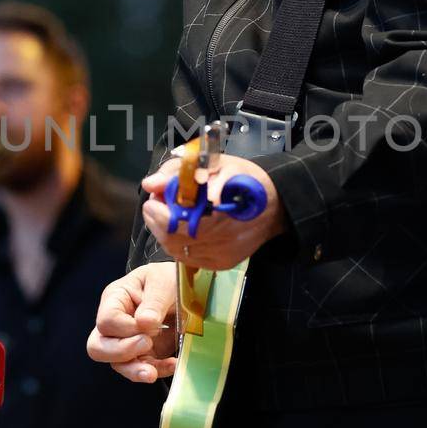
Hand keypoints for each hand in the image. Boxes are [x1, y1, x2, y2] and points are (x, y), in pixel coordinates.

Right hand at [87, 262, 177, 383]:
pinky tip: (172, 364)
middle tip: (147, 343)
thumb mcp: (164, 282)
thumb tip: (144, 323)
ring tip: (152, 372)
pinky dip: (157, 371)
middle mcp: (116, 323)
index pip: (106, 321)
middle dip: (121, 352)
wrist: (188, 288)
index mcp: (115, 299)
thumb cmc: (168, 279)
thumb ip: (154, 301)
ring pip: (117, 364)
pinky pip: (142, 369)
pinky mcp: (144, 354)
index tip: (151, 325)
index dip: (125, 328)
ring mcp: (127, 341)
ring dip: (135, 370)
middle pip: (98, 347)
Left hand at [142, 154, 284, 270]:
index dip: (159, 211)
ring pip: (177, 250)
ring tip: (169, 214)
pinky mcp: (222, 263)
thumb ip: (179, 171)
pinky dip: (179, 244)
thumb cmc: (245, 180)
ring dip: (165, 232)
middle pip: (172, 238)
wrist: (275, 204)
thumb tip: (151, 184)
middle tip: (157, 204)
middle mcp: (222, 238)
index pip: (175, 220)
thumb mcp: (213, 164)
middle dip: (157, 220)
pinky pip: (189, 258)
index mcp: (221, 209)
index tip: (155, 197)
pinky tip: (183, 229)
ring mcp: (222, 254)